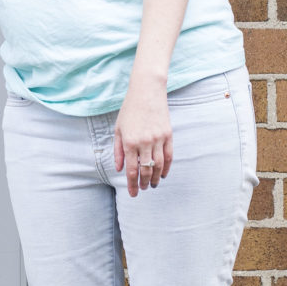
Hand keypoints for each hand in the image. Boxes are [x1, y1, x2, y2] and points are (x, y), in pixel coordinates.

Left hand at [113, 82, 172, 196]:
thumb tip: (119, 169)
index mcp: (130, 142)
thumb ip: (118, 151)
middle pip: (146, 170)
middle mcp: (144, 143)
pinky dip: (166, 168)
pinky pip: (169, 156)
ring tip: (153, 185)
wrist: (147, 92)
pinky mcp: (168, 135)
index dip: (132, 184)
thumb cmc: (129, 110)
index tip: (133, 193)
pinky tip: (163, 174)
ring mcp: (158, 139)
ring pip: (159, 166)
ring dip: (156, 178)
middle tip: (143, 189)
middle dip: (144, 183)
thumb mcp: (118, 129)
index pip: (131, 170)